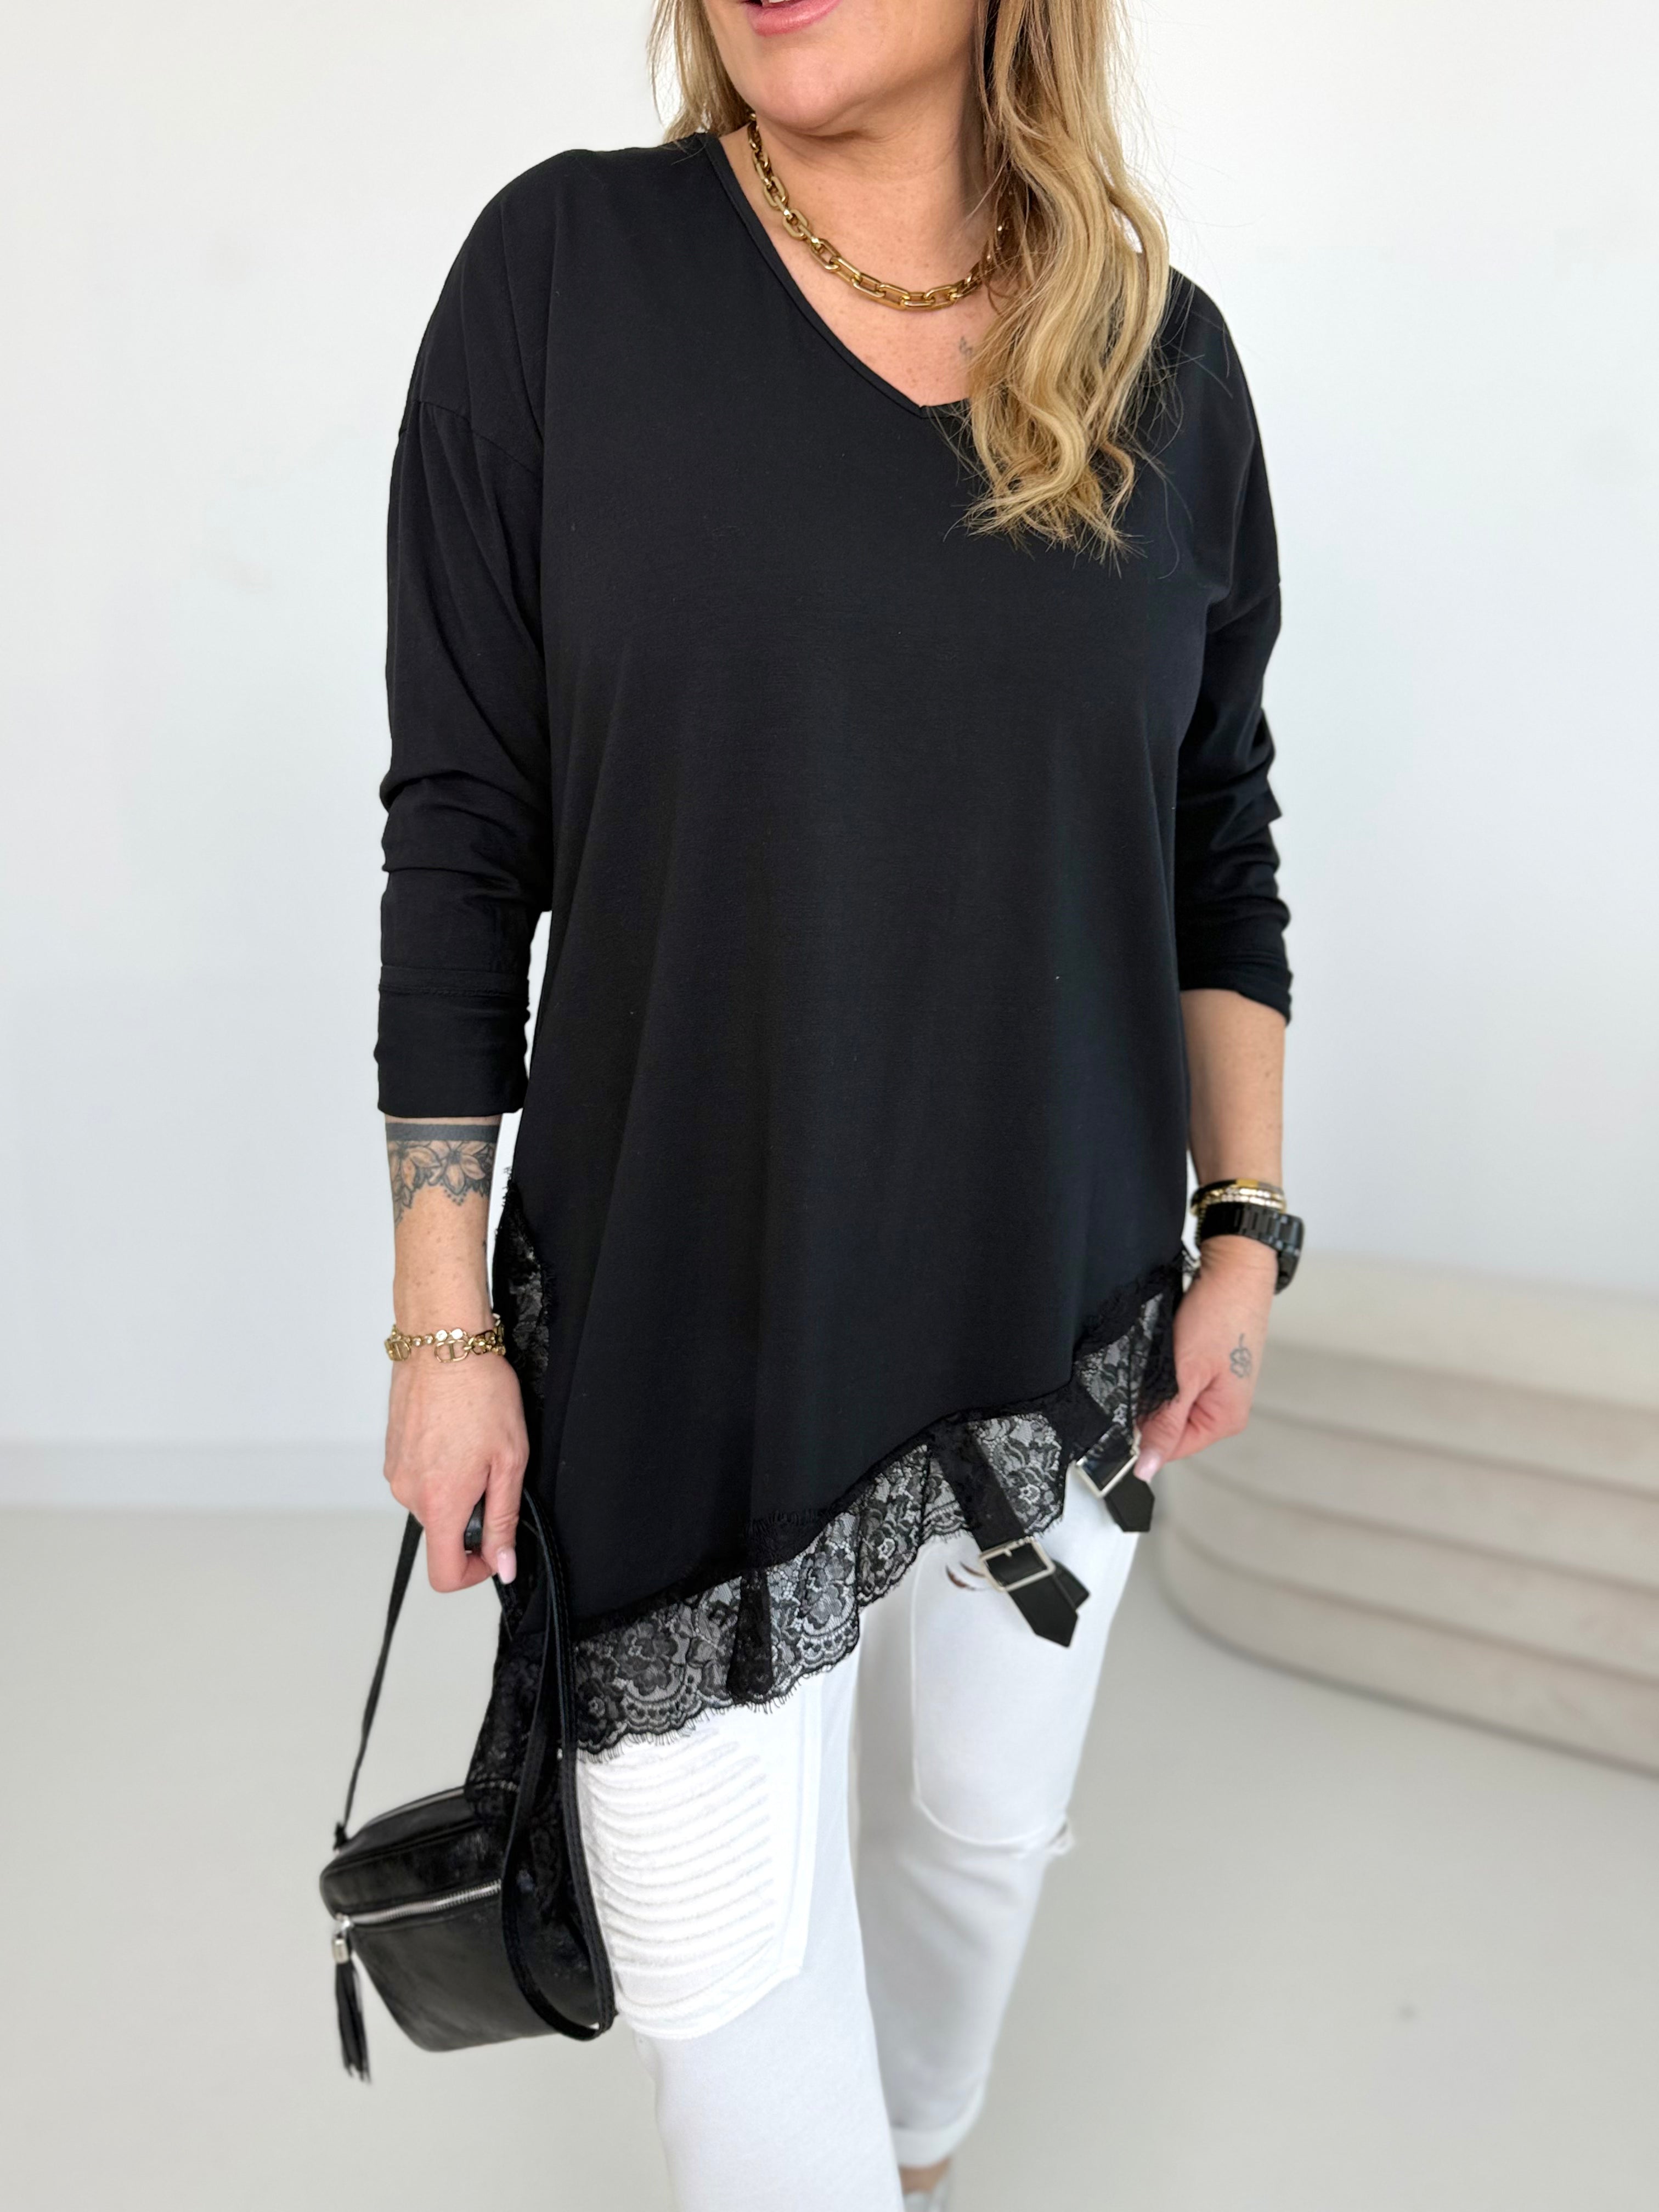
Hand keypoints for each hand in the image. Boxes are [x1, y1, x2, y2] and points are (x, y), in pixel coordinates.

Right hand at [384, 1352, 527, 1591]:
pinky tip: (457, 1434)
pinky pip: (419, 1478)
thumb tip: (503, 1564)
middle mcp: (408, 1493)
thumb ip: (503, 1520)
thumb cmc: (480, 1392)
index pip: (444, 1573)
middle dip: (472, 1514)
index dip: (475, 1572)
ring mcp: (395, 1472)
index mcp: (439, 1502)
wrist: (443, 1343)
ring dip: (457, 1487)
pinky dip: (441, 1467)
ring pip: (432, 1502)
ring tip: (475, 1444)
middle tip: (494, 1470)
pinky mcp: (391, 1453)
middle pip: (442, 1533)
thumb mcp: (509, 1461)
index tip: (495, 1548)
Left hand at [1134, 1238, 1275, 1479]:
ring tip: (1159, 1359)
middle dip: (1149, 1406)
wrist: (1234, 1269)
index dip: (1142, 1436)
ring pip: (1170, 1402)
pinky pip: (1175, 1381)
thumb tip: (1147, 1467)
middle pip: (1170, 1426)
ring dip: (1156, 1385)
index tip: (1124, 1412)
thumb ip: (1167, 1422)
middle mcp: (1224, 1408)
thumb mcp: (1185, 1374)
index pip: (1171, 1449)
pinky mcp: (1208, 1366)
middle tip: (1145, 1375)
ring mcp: (1217, 1386)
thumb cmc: (1220, 1316)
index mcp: (1225, 1419)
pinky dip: (1164, 1369)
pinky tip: (1163, 1352)